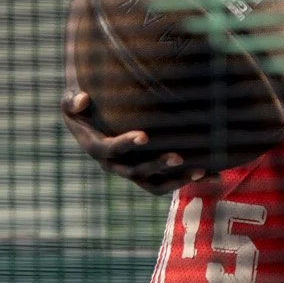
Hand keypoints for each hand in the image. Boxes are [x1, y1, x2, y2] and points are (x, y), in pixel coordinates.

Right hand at [60, 90, 189, 193]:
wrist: (93, 121)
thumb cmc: (82, 107)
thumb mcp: (70, 103)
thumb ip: (72, 101)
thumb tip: (82, 98)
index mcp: (97, 148)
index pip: (111, 149)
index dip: (126, 144)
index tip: (144, 135)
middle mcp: (115, 165)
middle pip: (137, 171)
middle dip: (157, 165)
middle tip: (179, 157)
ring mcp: (132, 170)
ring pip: (155, 184)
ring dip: (177, 180)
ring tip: (200, 170)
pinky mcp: (147, 172)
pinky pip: (168, 180)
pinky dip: (188, 178)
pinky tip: (213, 172)